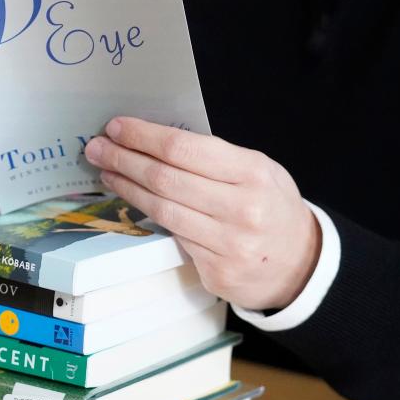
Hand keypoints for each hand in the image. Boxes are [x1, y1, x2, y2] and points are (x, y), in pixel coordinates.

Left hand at [83, 117, 320, 310]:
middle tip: (97, 148)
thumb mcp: (258, 170)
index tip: (116, 127)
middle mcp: (242, 208)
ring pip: (162, 210)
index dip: (143, 136)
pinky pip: (173, 237)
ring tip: (106, 172)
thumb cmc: (271, 206)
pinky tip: (131, 200)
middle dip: (125, 159)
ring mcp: (229, 244)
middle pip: (166, 178)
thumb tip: (155, 140)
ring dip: (127, 187)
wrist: (302, 263)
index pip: (183, 148)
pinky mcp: (217, 272)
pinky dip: (147, 215)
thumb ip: (215, 157)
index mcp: (253, 172)